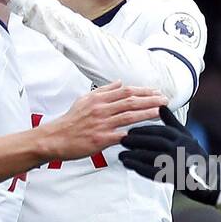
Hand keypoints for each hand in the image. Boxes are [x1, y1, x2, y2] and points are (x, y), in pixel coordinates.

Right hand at [42, 82, 166, 160]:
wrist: (55, 138)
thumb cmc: (70, 121)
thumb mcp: (84, 100)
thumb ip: (103, 91)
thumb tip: (119, 82)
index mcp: (98, 99)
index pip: (125, 91)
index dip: (143, 91)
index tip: (156, 91)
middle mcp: (101, 109)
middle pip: (130, 101)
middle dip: (150, 99)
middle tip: (165, 99)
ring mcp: (101, 124)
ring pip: (129, 115)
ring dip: (148, 112)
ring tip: (162, 111)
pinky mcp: (100, 139)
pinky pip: (122, 135)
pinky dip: (135, 133)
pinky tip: (148, 132)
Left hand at [119, 106, 220, 204]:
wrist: (208, 179)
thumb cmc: (193, 155)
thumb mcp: (185, 136)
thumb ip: (171, 122)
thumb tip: (161, 105)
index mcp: (181, 137)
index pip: (159, 130)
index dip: (143, 130)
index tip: (130, 130)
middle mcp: (180, 148)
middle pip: (154, 142)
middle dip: (136, 141)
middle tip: (122, 140)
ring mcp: (177, 163)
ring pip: (151, 156)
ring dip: (134, 155)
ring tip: (121, 154)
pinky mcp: (173, 177)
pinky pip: (152, 171)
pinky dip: (139, 168)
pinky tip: (128, 165)